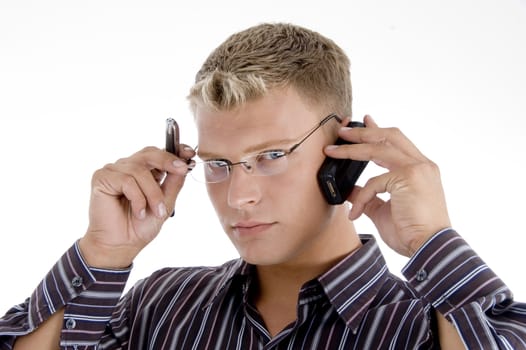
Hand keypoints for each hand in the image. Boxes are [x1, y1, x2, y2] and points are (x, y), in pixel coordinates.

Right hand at [79, 145, 194, 267]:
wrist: (122, 245)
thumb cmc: (141, 226)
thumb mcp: (165, 203)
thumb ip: (174, 183)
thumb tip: (184, 165)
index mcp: (143, 171)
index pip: (158, 153)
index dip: (174, 151)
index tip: (189, 153)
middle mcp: (128, 167)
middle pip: (149, 154)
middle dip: (168, 161)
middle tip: (182, 170)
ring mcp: (114, 171)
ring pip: (140, 171)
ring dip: (152, 193)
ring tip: (156, 211)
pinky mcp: (101, 178)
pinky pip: (126, 181)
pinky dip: (137, 198)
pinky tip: (138, 212)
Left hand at [324, 115, 450, 256]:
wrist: (429, 249)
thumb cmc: (412, 233)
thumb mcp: (383, 210)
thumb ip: (368, 196)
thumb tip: (350, 190)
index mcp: (420, 170)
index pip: (397, 142)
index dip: (379, 130)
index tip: (365, 120)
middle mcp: (422, 165)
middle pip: (389, 135)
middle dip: (363, 131)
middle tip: (342, 130)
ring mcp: (417, 169)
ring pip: (378, 149)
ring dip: (352, 148)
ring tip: (333, 150)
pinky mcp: (408, 178)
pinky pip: (374, 181)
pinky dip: (362, 197)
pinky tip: (355, 213)